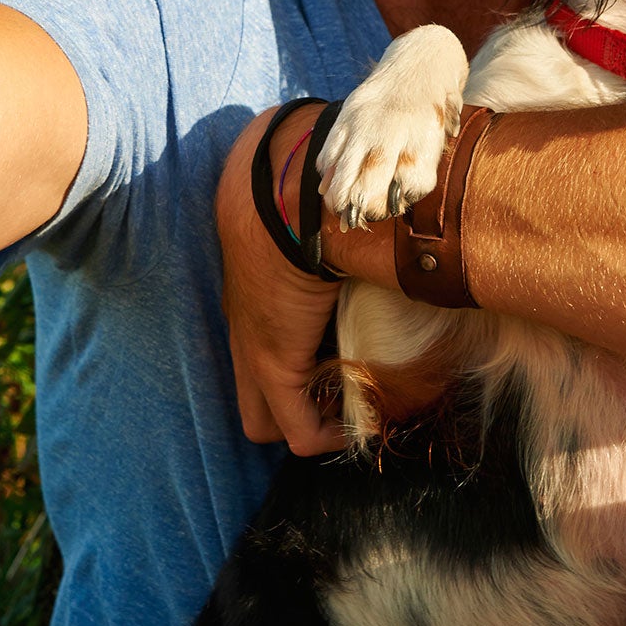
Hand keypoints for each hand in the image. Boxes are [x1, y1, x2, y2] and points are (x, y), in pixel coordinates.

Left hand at [216, 103, 346, 454]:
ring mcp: (254, 350)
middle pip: (252, 398)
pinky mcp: (274, 365)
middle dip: (292, 408)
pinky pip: (297, 431)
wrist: (285, 190)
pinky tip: (356, 423)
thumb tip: (379, 197)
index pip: (260, 349)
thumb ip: (335, 217)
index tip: (336, 362)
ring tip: (350, 410)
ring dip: (309, 421)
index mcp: (253, 295)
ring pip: (264, 420)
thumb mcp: (315, 212)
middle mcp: (245, 328)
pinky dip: (327, 436)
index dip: (296, 368)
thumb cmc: (302, 188)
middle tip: (337, 398)